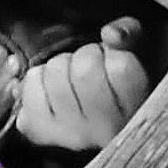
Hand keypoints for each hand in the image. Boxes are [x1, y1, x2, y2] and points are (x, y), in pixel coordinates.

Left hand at [15, 17, 149, 150]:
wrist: (88, 126)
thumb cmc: (115, 89)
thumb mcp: (137, 59)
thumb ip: (129, 36)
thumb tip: (110, 34)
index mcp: (137, 113)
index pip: (121, 68)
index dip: (114, 55)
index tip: (111, 64)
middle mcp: (103, 131)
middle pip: (84, 69)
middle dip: (85, 57)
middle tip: (89, 71)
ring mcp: (68, 134)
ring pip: (55, 71)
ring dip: (60, 67)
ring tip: (70, 81)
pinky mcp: (37, 130)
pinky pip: (31, 81)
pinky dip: (37, 78)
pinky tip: (50, 90)